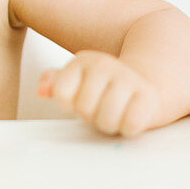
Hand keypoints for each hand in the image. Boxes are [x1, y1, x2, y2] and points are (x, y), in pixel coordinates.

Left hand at [37, 50, 161, 136]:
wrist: (144, 83)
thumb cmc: (102, 89)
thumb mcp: (77, 82)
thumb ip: (55, 84)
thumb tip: (42, 91)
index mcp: (81, 60)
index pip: (61, 94)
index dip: (70, 104)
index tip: (81, 98)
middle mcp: (103, 64)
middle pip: (83, 109)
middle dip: (92, 116)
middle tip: (101, 108)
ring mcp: (127, 77)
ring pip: (106, 119)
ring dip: (110, 125)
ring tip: (115, 113)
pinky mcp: (147, 95)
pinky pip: (130, 125)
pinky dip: (129, 128)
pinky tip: (131, 115)